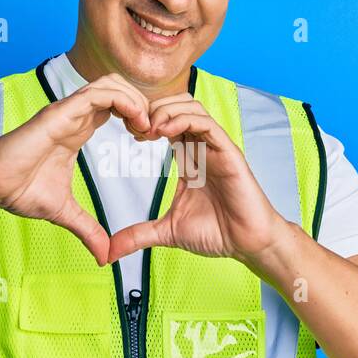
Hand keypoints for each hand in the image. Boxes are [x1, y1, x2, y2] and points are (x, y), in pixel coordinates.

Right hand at [0, 73, 150, 264]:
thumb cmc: (18, 190)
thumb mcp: (64, 213)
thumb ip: (88, 230)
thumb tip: (103, 256)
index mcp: (78, 129)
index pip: (117, 107)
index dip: (139, 117)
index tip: (151, 140)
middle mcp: (76, 115)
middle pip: (119, 88)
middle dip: (144, 104)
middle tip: (156, 132)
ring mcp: (68, 110)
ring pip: (113, 84)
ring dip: (137, 100)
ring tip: (148, 127)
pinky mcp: (60, 112)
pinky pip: (99, 93)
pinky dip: (124, 101)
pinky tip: (136, 123)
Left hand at [107, 94, 286, 265]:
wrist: (247, 244)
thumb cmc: (217, 232)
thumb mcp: (167, 231)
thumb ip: (139, 235)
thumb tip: (110, 253)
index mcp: (188, 158)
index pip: (166, 121)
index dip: (145, 120)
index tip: (129, 133)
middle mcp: (202, 147)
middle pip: (178, 105)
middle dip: (153, 109)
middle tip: (135, 127)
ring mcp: (216, 148)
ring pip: (192, 107)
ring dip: (166, 111)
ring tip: (149, 128)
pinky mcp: (229, 153)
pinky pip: (207, 124)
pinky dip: (184, 120)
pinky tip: (165, 132)